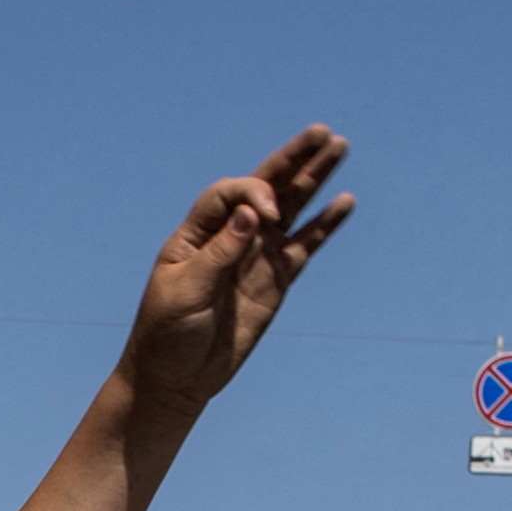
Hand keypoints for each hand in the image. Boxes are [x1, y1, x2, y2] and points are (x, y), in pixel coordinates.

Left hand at [115, 128, 352, 422]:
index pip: (232, 193)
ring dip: (314, 179)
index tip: (264, 217)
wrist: (176, 378)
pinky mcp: (276, 281)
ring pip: (290, 209)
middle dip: (293, 159)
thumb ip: (219, 253)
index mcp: (198, 233)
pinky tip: (344, 202)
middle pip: (266, 187)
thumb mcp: (185, 292)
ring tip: (338, 148)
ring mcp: (256, 256)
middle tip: (322, 132)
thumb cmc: (167, 334)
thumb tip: (250, 214)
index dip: (252, 193)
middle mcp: (230, 236)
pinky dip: (325, 225)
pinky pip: (305, 245)